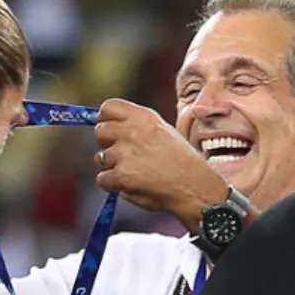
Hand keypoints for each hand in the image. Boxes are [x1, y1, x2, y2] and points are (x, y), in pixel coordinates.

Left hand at [93, 99, 227, 232]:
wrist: (194, 186)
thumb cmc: (183, 162)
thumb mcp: (164, 131)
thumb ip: (139, 127)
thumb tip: (115, 128)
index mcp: (143, 117)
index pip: (108, 107)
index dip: (105, 119)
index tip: (110, 129)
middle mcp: (131, 131)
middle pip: (100, 131)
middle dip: (107, 144)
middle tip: (123, 155)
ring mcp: (124, 153)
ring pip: (100, 158)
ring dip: (112, 167)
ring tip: (134, 172)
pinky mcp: (120, 175)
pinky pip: (102, 179)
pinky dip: (112, 185)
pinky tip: (130, 184)